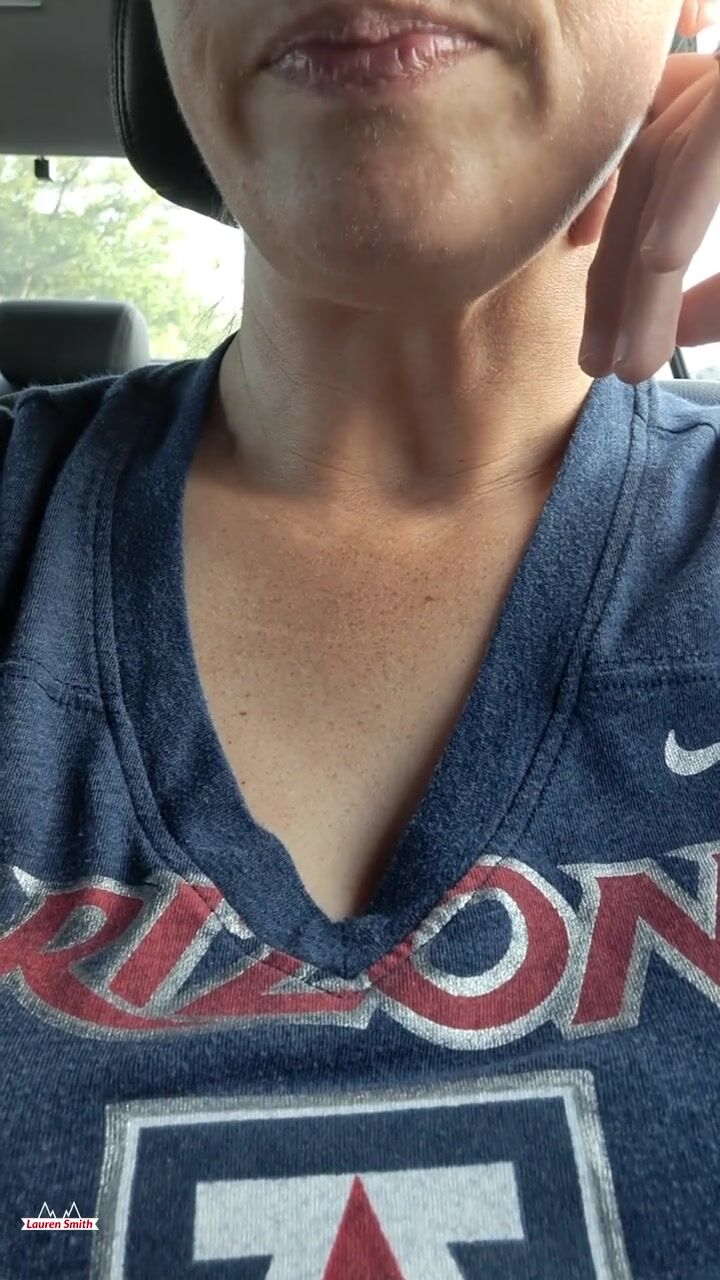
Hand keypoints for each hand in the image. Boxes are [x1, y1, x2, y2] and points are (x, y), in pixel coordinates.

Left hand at [579, 48, 719, 383]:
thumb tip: (679, 333)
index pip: (645, 190)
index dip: (610, 269)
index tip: (598, 347)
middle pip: (642, 182)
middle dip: (610, 282)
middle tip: (597, 366)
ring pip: (665, 171)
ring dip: (640, 280)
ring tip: (629, 362)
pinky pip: (710, 146)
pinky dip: (685, 203)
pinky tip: (659, 262)